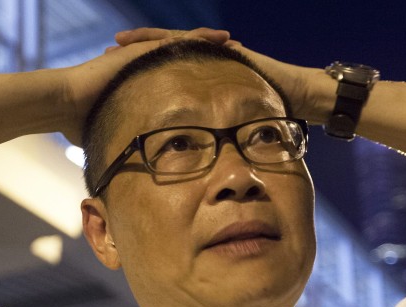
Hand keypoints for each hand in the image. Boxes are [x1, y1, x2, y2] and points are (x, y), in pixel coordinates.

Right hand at [59, 27, 232, 144]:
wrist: (64, 104)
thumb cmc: (80, 123)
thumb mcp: (113, 135)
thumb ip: (124, 146)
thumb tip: (130, 175)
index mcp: (140, 84)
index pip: (175, 79)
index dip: (198, 80)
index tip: (220, 84)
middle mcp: (143, 66)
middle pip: (184, 58)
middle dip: (209, 58)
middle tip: (236, 57)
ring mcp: (141, 55)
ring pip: (183, 45)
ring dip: (209, 43)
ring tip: (233, 42)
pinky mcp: (138, 51)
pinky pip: (173, 41)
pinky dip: (197, 38)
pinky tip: (217, 38)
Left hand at [112, 28, 326, 123]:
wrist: (299, 96)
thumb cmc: (271, 118)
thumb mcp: (231, 132)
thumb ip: (212, 141)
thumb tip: (196, 166)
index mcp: (202, 83)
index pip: (164, 76)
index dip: (139, 76)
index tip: (111, 79)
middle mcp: (206, 65)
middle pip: (162, 56)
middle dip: (134, 55)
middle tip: (106, 54)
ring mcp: (215, 54)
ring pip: (173, 44)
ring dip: (146, 42)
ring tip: (119, 43)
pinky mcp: (225, 49)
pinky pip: (195, 43)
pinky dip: (173, 41)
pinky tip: (154, 41)